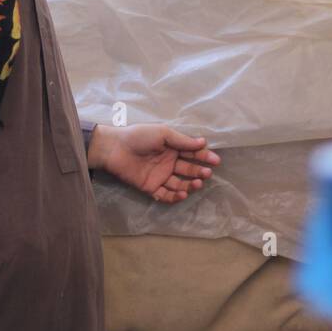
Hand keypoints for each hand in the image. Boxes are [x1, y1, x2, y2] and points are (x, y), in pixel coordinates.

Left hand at [91, 123, 220, 202]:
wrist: (115, 148)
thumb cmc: (139, 136)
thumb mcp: (163, 134)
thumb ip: (182, 140)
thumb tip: (203, 142)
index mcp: (172, 148)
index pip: (192, 153)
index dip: (204, 157)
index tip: (215, 160)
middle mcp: (168, 162)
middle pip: (188, 170)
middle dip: (199, 172)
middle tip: (206, 173)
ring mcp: (160, 176)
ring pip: (180, 184)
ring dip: (190, 185)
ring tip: (196, 183)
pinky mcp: (151, 188)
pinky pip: (165, 195)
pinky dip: (175, 196)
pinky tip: (182, 193)